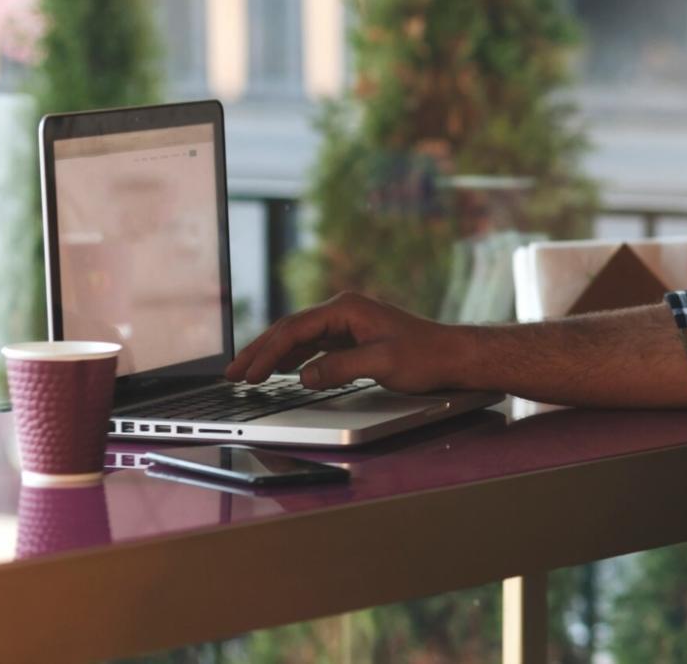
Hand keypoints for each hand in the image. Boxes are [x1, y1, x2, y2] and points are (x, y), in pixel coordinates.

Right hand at [224, 292, 463, 392]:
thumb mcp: (382, 362)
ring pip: (299, 338)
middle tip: (233, 374)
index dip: (267, 352)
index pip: (295, 329)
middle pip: (290, 330)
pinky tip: (281, 371)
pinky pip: (314, 346)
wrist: (453, 355)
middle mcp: (344, 311)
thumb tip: (305, 377)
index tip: (249, 373)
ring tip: (248, 374)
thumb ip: (340, 368)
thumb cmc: (425, 356)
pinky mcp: (353, 339)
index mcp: (347, 308)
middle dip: (260, 352)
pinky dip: (294, 359)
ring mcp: (347, 324)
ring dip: (273, 355)